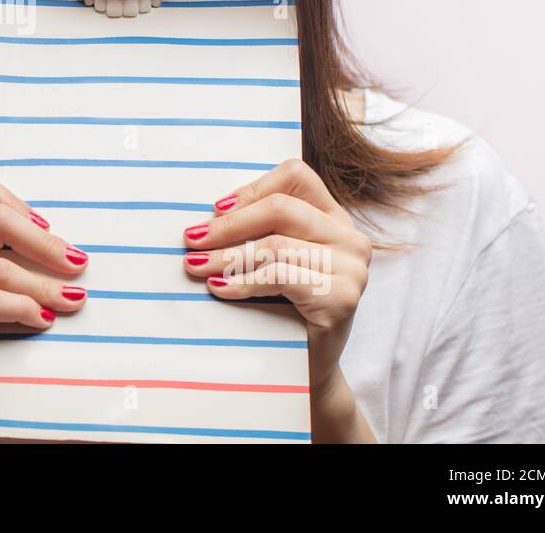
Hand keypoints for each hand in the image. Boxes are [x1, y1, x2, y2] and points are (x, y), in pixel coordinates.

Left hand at [179, 158, 375, 439]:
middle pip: (281, 209)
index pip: (296, 176)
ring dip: (226, 256)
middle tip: (191, 239)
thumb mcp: (273, 260)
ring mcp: (352, 267)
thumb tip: (203, 215)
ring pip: (276, 245)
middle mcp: (351, 237)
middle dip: (228, 225)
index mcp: (334, 217)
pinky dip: (242, 282)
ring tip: (195, 265)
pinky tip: (219, 288)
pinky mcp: (343, 297)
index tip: (214, 210)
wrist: (308, 367)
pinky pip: (280, 277)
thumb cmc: (282, 308)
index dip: (252, 189)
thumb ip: (257, 230)